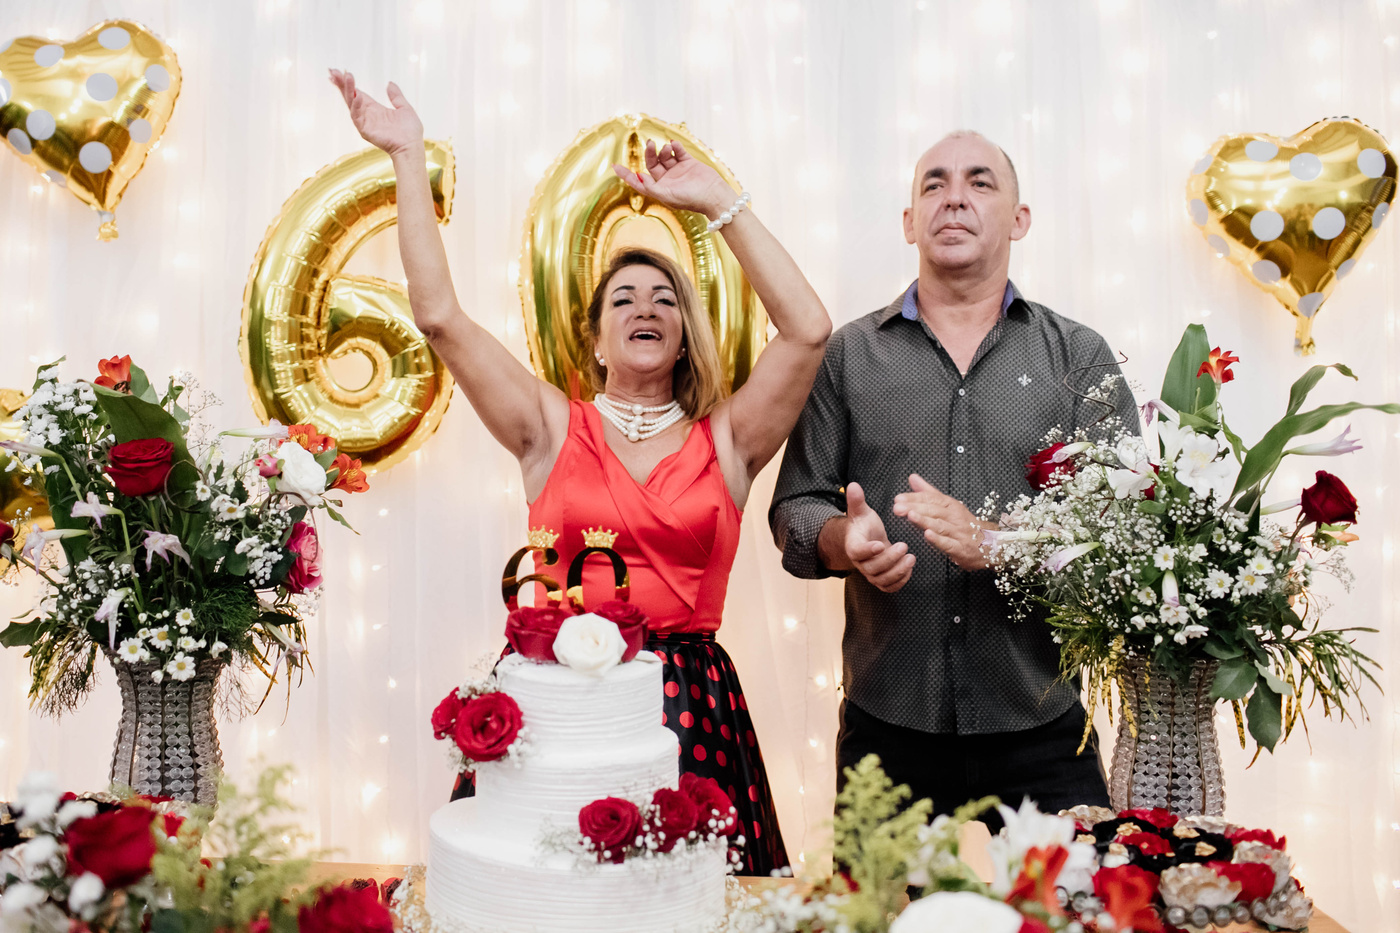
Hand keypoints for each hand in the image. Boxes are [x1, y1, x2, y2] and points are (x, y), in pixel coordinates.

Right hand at [329, 69, 423, 156]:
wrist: (412, 146)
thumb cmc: (410, 131)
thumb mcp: (404, 108)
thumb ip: (396, 96)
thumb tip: (389, 83)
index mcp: (375, 109)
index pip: (357, 93)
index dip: (348, 83)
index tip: (340, 71)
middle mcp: (367, 114)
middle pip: (350, 96)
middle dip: (341, 84)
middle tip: (333, 71)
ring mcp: (365, 122)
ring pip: (351, 104)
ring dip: (348, 90)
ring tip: (347, 77)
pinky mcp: (365, 130)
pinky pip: (357, 116)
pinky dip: (356, 106)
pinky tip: (358, 95)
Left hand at [613, 140, 733, 217]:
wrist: (713, 195)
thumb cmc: (690, 199)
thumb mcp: (666, 195)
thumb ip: (650, 187)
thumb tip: (639, 176)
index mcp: (660, 189)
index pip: (639, 181)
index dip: (627, 174)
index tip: (615, 166)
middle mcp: (668, 180)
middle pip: (652, 164)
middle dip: (649, 153)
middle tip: (650, 143)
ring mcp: (678, 171)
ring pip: (664, 156)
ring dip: (663, 149)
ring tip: (667, 147)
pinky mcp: (689, 163)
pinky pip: (678, 151)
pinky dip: (675, 146)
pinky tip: (674, 145)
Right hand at [843, 482, 914, 592]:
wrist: (866, 539)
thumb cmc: (864, 525)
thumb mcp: (861, 511)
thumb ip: (857, 500)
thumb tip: (853, 485)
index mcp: (854, 546)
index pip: (857, 552)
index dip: (868, 550)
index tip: (880, 543)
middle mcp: (861, 563)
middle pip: (872, 568)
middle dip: (889, 559)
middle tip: (904, 546)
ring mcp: (871, 573)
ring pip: (882, 580)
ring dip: (898, 571)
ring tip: (911, 558)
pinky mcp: (881, 579)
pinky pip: (889, 587)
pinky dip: (900, 581)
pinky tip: (910, 568)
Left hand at [892, 474, 990, 570]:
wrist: (989, 544)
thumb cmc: (963, 524)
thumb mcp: (947, 505)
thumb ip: (928, 493)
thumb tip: (912, 477)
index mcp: (950, 505)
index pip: (931, 499)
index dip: (914, 498)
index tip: (898, 498)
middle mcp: (954, 517)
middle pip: (934, 511)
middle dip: (915, 508)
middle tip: (898, 507)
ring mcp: (958, 533)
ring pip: (940, 525)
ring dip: (925, 520)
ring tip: (910, 516)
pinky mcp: (961, 549)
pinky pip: (949, 544)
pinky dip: (938, 540)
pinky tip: (928, 535)